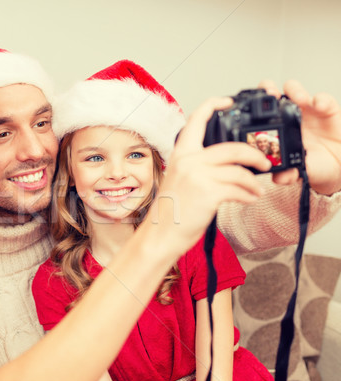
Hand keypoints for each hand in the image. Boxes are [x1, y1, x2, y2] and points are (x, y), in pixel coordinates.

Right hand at [152, 97, 270, 254]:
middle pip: (232, 147)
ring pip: (240, 170)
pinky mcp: (208, 194)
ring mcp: (199, 177)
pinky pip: (239, 189)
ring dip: (254, 181)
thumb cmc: (170, 211)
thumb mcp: (178, 179)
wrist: (160, 234)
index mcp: (181, 154)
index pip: (196, 120)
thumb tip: (225, 162)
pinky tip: (250, 199)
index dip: (213, 105)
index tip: (228, 101)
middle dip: (254, 154)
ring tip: (257, 190)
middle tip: (264, 161)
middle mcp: (189, 161)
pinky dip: (249, 195)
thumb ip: (196, 165)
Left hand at [260, 80, 340, 194]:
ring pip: (295, 90)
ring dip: (294, 90)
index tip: (250, 108)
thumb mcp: (299, 171)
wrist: (337, 164)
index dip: (253, 107)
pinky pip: (323, 99)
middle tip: (270, 95)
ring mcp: (306, 109)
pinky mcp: (326, 108)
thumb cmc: (313, 164)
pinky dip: (321, 99)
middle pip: (272, 93)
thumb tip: (278, 179)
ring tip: (298, 99)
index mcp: (275, 128)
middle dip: (268, 89)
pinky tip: (319, 106)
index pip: (259, 112)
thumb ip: (288, 174)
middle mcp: (287, 115)